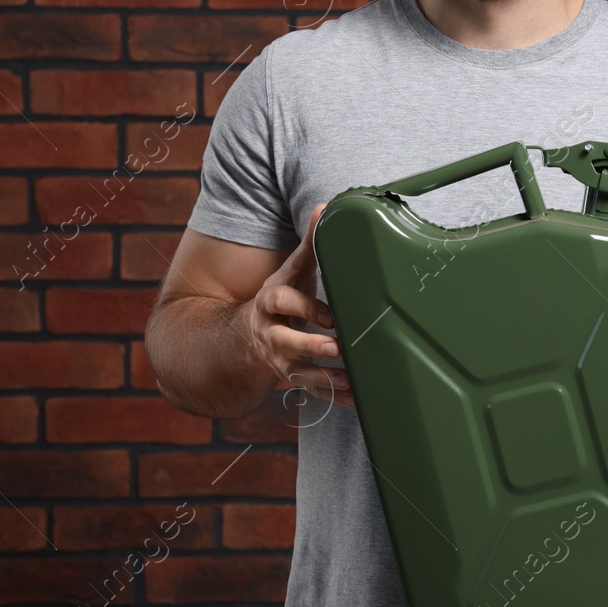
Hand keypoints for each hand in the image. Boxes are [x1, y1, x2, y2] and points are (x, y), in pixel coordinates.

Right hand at [241, 201, 353, 409]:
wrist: (247, 336)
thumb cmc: (280, 298)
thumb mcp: (290, 270)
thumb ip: (308, 244)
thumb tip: (324, 207)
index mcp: (271, 303)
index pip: (284, 303)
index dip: (306, 309)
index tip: (331, 317)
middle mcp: (272, 334)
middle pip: (287, 343)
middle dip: (311, 347)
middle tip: (337, 349)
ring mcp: (281, 360)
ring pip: (300, 374)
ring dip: (327, 379)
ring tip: (352, 380)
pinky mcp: (293, 379)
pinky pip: (314, 392)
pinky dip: (337, 398)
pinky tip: (360, 399)